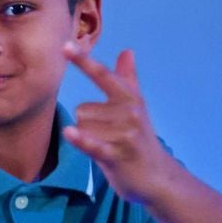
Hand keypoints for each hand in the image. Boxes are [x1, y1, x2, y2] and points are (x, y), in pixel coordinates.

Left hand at [62, 44, 179, 204]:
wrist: (156, 177)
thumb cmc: (140, 139)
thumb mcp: (136, 107)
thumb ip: (128, 79)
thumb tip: (127, 51)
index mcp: (131, 98)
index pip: (103, 75)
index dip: (84, 61)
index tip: (65, 45)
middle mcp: (129, 112)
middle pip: (82, 109)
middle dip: (88, 125)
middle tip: (109, 137)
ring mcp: (125, 134)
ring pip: (82, 126)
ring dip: (89, 138)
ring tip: (109, 147)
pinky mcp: (118, 155)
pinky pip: (92, 143)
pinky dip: (81, 139)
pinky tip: (69, 133)